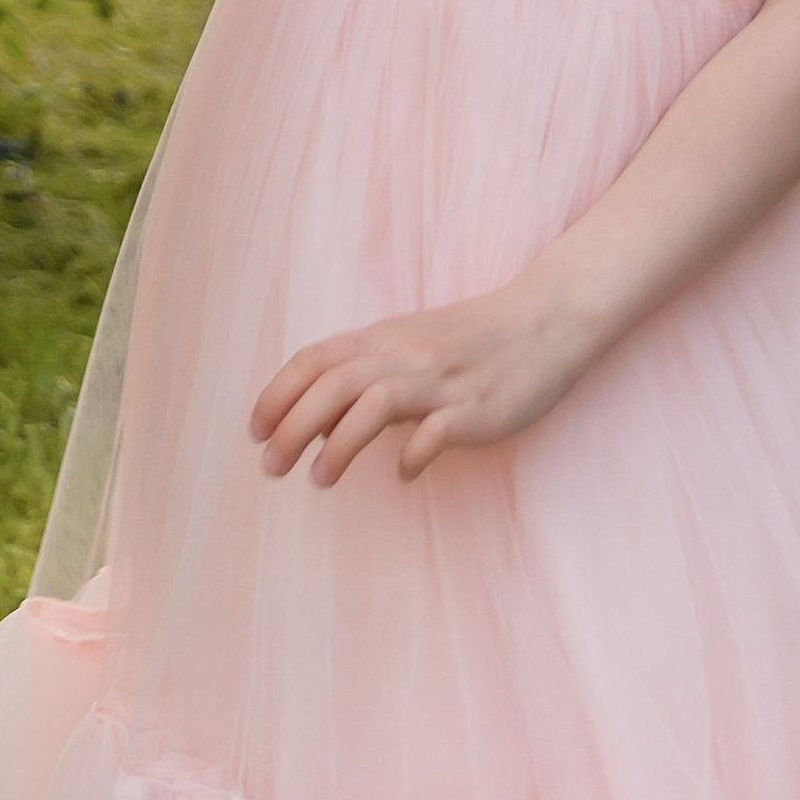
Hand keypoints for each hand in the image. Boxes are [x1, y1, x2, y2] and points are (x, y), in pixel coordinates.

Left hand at [248, 277, 597, 485]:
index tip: (254, 430)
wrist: (545, 320)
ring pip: (375, 403)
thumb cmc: (473, 340)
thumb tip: (317, 415)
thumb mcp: (412, 346)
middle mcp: (406, 356)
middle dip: (293, 425)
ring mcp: (442, 382)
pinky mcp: (476, 408)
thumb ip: (368, 372)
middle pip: (335, 384)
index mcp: (386, 338)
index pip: (317, 359)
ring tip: (320, 479)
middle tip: (269, 466)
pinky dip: (413, 453)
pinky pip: (436, 431)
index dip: (279, 394)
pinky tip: (404, 472)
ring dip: (339, 442)